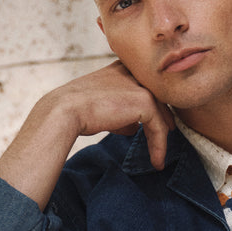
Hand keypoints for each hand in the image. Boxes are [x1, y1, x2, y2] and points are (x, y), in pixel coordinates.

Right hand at [45, 60, 174, 165]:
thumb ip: (120, 115)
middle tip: (167, 134)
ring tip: (158, 158)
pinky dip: (159, 146)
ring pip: (159, 113)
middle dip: (164, 116)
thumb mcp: (100, 108)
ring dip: (160, 137)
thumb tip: (133, 129)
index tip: (158, 122)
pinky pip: (158, 126)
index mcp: (119, 69)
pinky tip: (156, 161)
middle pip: (156, 96)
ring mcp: (139, 85)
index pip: (143, 86)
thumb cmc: (74, 111)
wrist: (64, 111)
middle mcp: (132, 73)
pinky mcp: (144, 101)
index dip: (152, 105)